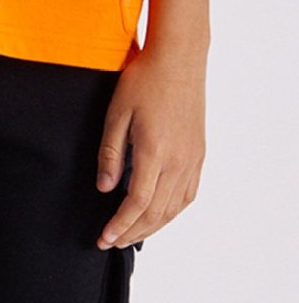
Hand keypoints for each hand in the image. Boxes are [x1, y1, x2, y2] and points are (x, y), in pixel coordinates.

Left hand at [95, 46, 206, 248]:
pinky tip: (159, 215)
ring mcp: (192, 160)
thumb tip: (104, 188)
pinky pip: (188, 194)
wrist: (178, 60)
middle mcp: (178, 162)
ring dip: (152, 227)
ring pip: (174, 208)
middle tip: (111, 242)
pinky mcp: (199, 154)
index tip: (103, 238)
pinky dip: (172, 212)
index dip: (119, 225)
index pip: (136, 204)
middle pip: (156, 213)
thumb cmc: (143, 81)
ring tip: (131, 234)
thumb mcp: (116, 113)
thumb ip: (110, 153)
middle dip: (132, 232)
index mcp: (154, 152)